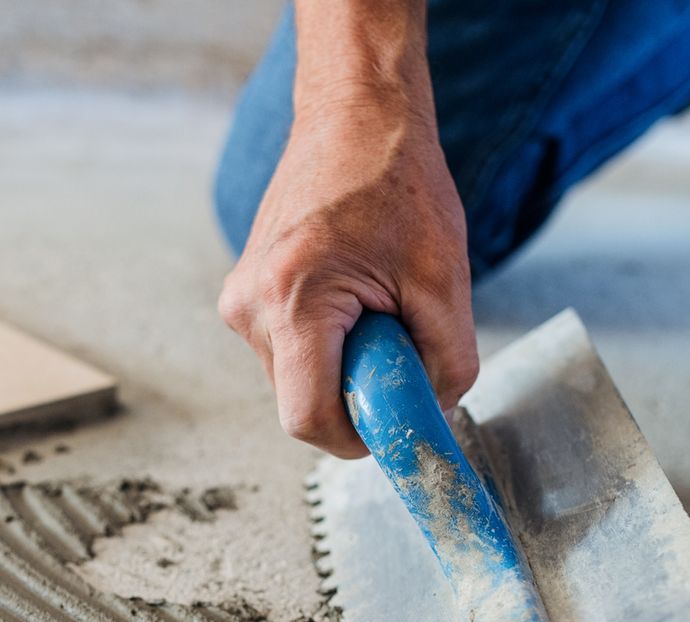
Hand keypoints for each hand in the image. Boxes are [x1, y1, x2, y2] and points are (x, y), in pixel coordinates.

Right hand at [217, 88, 475, 457]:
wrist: (355, 117)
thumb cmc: (397, 181)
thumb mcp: (445, 279)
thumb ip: (448, 363)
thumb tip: (434, 419)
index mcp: (292, 299)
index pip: (309, 419)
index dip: (358, 437)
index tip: (398, 418)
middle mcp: (249, 306)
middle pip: (303, 403)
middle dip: (357, 392)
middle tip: (399, 340)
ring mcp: (240, 301)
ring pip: (299, 380)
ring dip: (346, 366)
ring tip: (377, 305)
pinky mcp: (246, 296)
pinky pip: (292, 352)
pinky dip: (332, 344)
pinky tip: (355, 297)